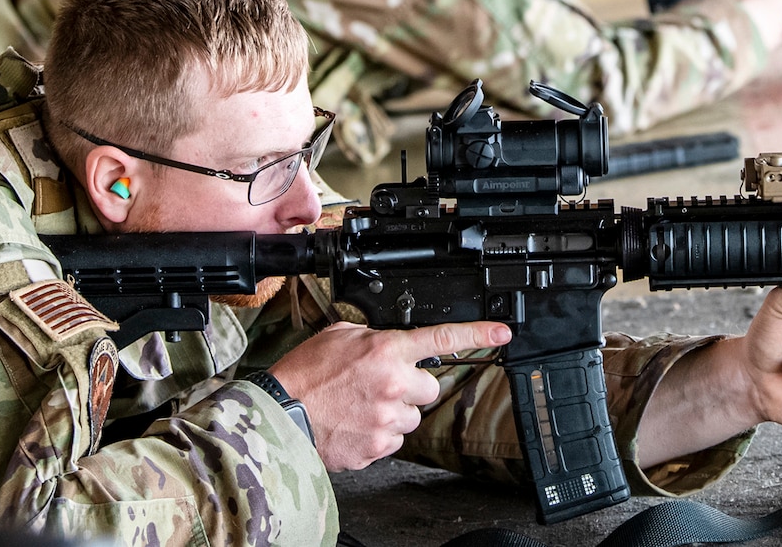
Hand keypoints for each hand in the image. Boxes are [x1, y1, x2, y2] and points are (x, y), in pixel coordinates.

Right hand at [267, 320, 510, 469]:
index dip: (478, 334)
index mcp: (386, 351)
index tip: (502, 334)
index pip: (442, 338)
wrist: (279, 415)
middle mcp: (393, 384)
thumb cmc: (303, 375)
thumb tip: (389, 340)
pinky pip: (395, 440)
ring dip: (395, 412)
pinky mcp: (380, 447)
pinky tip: (356, 425)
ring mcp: (388, 419)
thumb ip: (372, 336)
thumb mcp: (339, 336)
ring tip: (362, 407)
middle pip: (429, 387)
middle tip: (381, 386)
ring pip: (412, 416)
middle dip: (411, 386)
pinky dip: (380, 434)